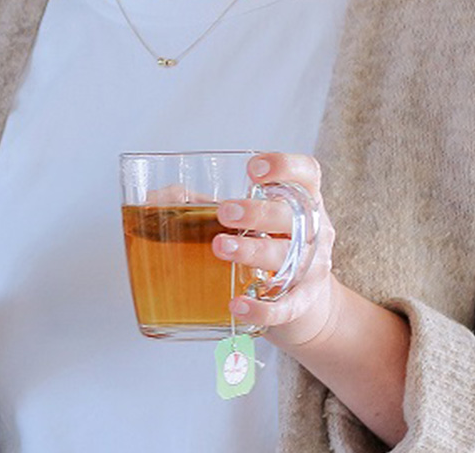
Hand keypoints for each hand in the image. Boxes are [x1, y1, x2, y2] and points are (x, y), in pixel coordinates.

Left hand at [212, 152, 338, 350]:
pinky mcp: (301, 304)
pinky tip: (236, 304)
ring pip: (287, 258)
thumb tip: (160, 200)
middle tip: (225, 213)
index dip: (285, 166)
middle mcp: (314, 231)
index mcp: (303, 200)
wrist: (306, 303)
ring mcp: (311, 268)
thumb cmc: (270, 245)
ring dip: (253, 251)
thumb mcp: (254, 219)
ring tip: (220, 248)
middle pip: (293, 215)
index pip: (307, 173)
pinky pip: (284, 307)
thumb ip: (212, 205)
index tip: (253, 169)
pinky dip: (261, 307)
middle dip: (258, 212)